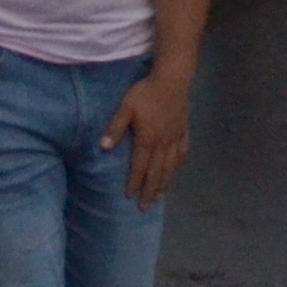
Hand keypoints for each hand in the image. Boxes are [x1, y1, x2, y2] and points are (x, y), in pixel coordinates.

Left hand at [105, 68, 193, 206]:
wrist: (173, 79)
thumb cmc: (146, 93)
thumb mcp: (126, 108)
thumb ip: (115, 128)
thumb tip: (103, 147)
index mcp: (147, 139)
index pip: (139, 166)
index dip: (134, 182)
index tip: (129, 196)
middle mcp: (162, 144)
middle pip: (156, 172)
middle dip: (149, 191)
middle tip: (145, 207)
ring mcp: (175, 138)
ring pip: (170, 166)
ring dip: (164, 183)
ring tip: (159, 196)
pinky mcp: (183, 130)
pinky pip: (182, 152)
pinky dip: (177, 165)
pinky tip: (174, 170)